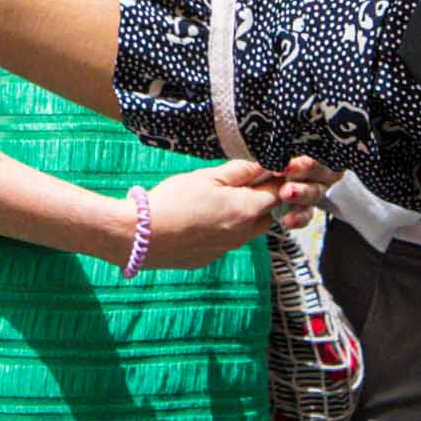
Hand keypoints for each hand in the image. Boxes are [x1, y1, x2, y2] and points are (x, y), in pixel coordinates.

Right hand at [132, 160, 330, 273]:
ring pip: (248, 230)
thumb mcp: (208, 177)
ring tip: (219, 199)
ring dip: (243, 215)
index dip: (274, 179)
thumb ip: (239, 171)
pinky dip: (223, 228)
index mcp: (246, 210)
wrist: (143, 236)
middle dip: (261, 199)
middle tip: (242, 183)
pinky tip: (201, 218)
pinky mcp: (210, 257)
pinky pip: (227, 240)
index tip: (267, 168)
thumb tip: (264, 164)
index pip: (276, 193)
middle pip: (267, 215)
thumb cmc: (175, 200)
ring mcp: (226, 248)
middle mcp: (243, 233)